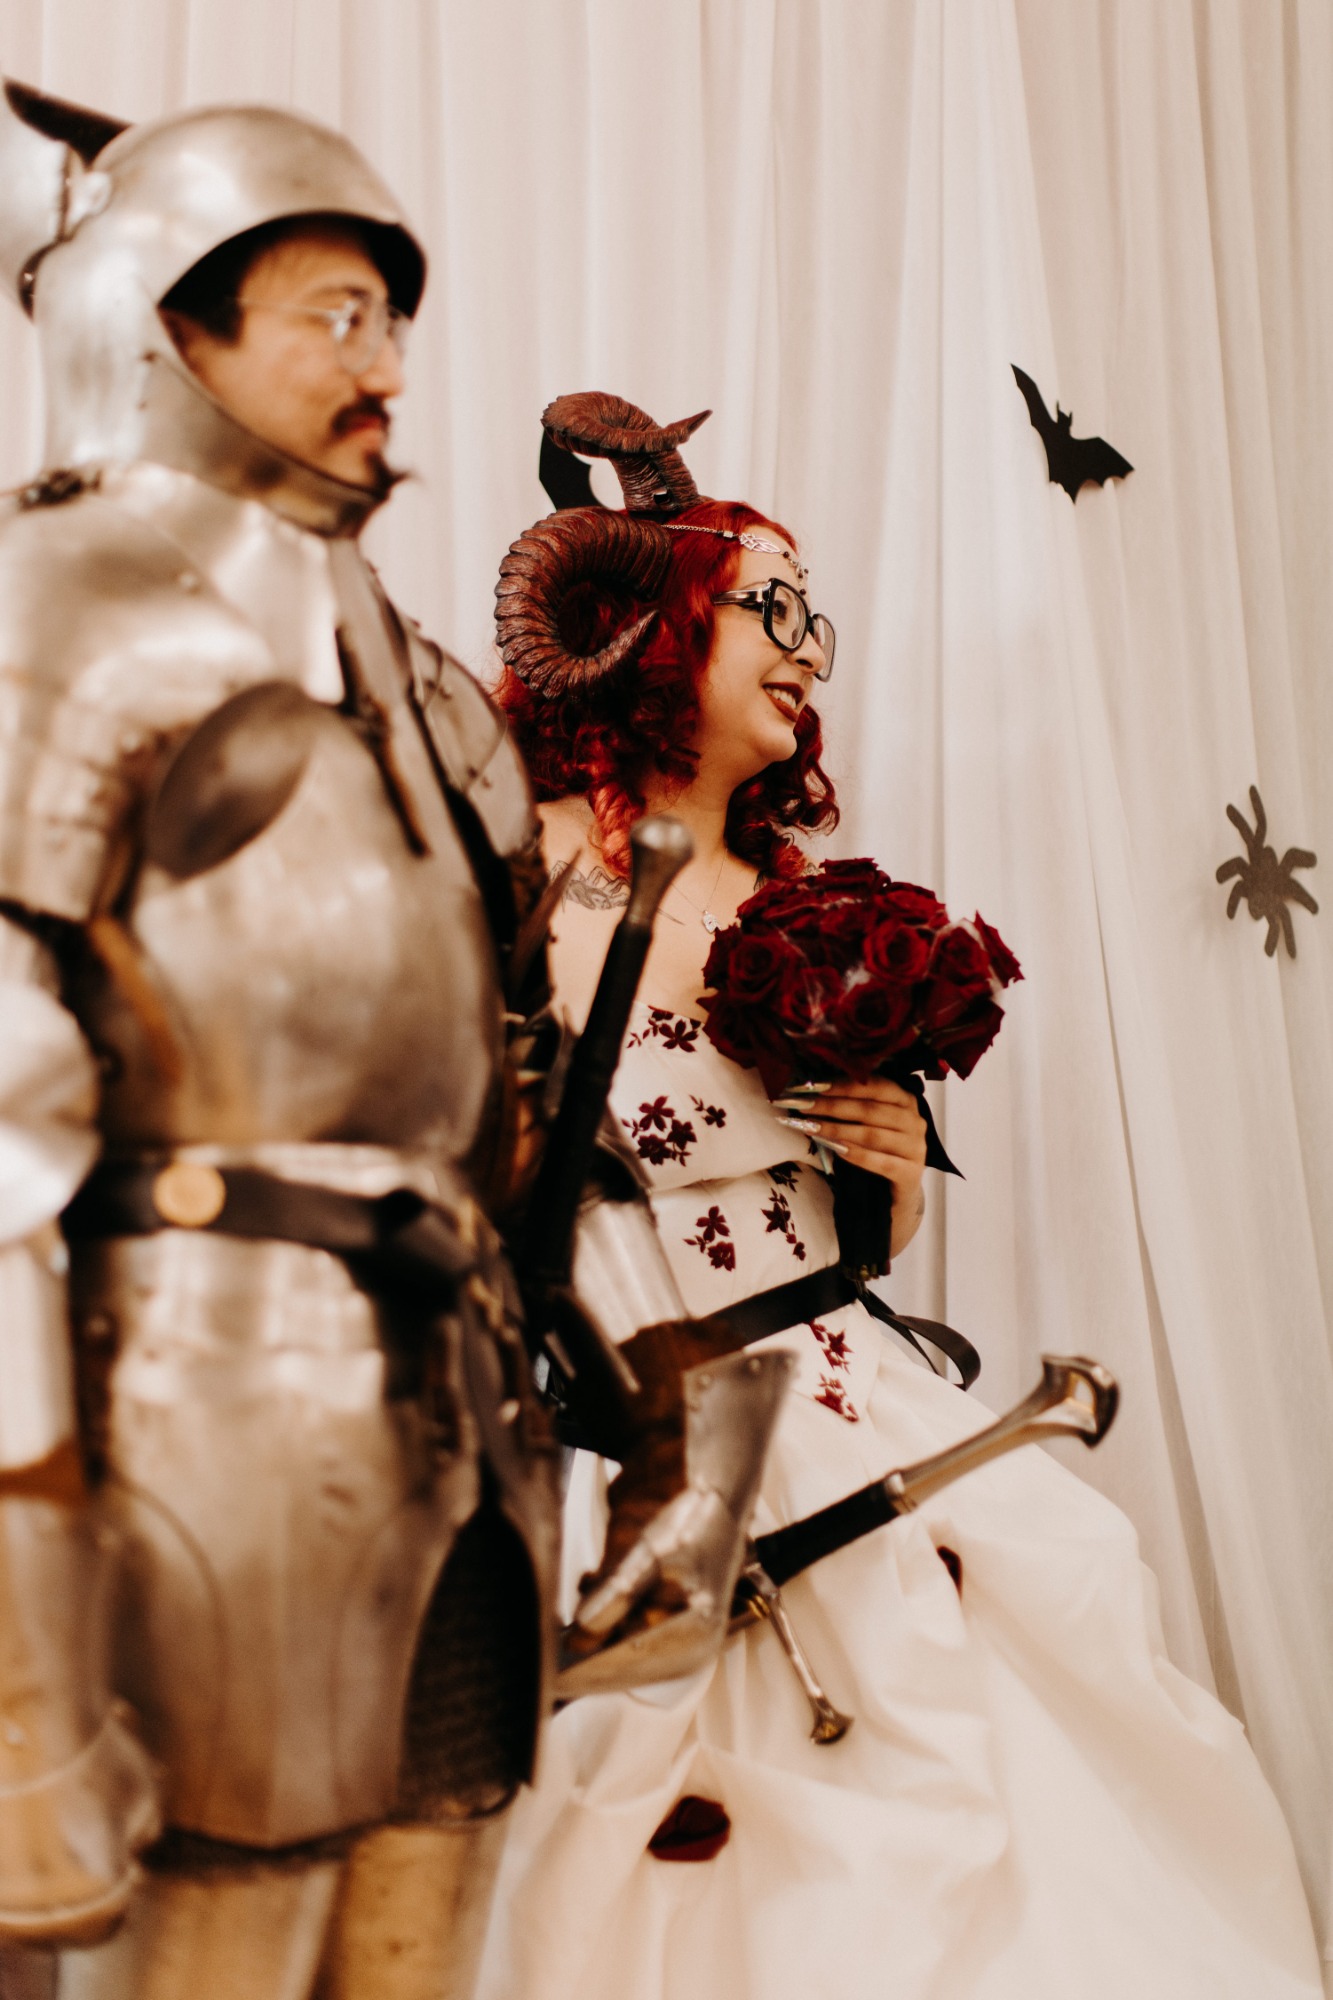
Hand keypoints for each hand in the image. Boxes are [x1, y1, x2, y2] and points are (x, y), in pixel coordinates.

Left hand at [774, 1077, 927, 1248]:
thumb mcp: (869, 1123)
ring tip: (810, 1127)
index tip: (814, 1085)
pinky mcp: (911, 1174)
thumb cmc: (878, 1151)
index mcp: (906, 1100)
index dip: (844, 1085)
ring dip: (837, 1129)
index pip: (875, 1086)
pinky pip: (880, 1162)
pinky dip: (856, 1154)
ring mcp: (916, 1148)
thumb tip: (812, 1091)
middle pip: (870, 1110)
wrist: (897, 1195)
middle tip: (804, 1106)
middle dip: (832, 1106)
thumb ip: (851, 1105)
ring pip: (872, 1135)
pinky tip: (835, 1149)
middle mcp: (915, 1121)